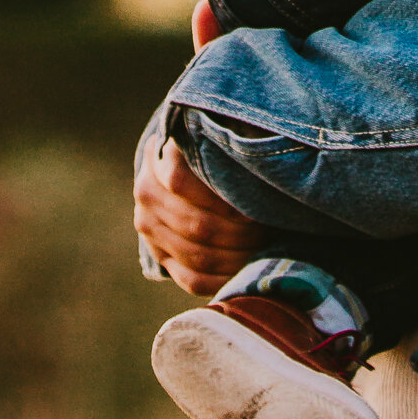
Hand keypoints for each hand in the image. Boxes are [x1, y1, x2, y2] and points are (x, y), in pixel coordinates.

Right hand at [133, 124, 270, 294]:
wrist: (180, 168)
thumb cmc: (210, 149)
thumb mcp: (212, 137)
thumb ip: (225, 143)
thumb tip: (256, 149)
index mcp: (158, 161)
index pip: (184, 182)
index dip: (227, 196)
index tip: (261, 199)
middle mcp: (147, 195)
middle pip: (198, 225)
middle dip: (242, 232)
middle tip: (271, 230)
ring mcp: (150, 229)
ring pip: (197, 257)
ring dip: (238, 258)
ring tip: (266, 249)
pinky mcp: (160, 257)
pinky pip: (192, 280)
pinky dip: (224, 281)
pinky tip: (247, 272)